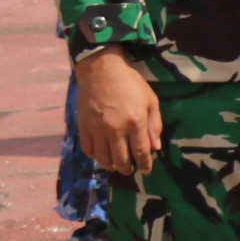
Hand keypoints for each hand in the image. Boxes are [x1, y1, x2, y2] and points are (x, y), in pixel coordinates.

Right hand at [76, 46, 161, 175]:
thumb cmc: (130, 83)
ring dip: (111, 165)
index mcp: (135, 122)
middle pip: (121, 159)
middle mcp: (115, 129)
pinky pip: (88, 149)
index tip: (146, 170)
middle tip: (130, 170)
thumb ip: (154, 124)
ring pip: (103, 158)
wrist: (101, 70)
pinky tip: (101, 155)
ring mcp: (97, 129)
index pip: (141, 151)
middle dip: (128, 168)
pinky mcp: (83, 127)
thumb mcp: (150, 100)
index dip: (145, 164)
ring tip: (117, 166)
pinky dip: (95, 156)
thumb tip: (156, 147)